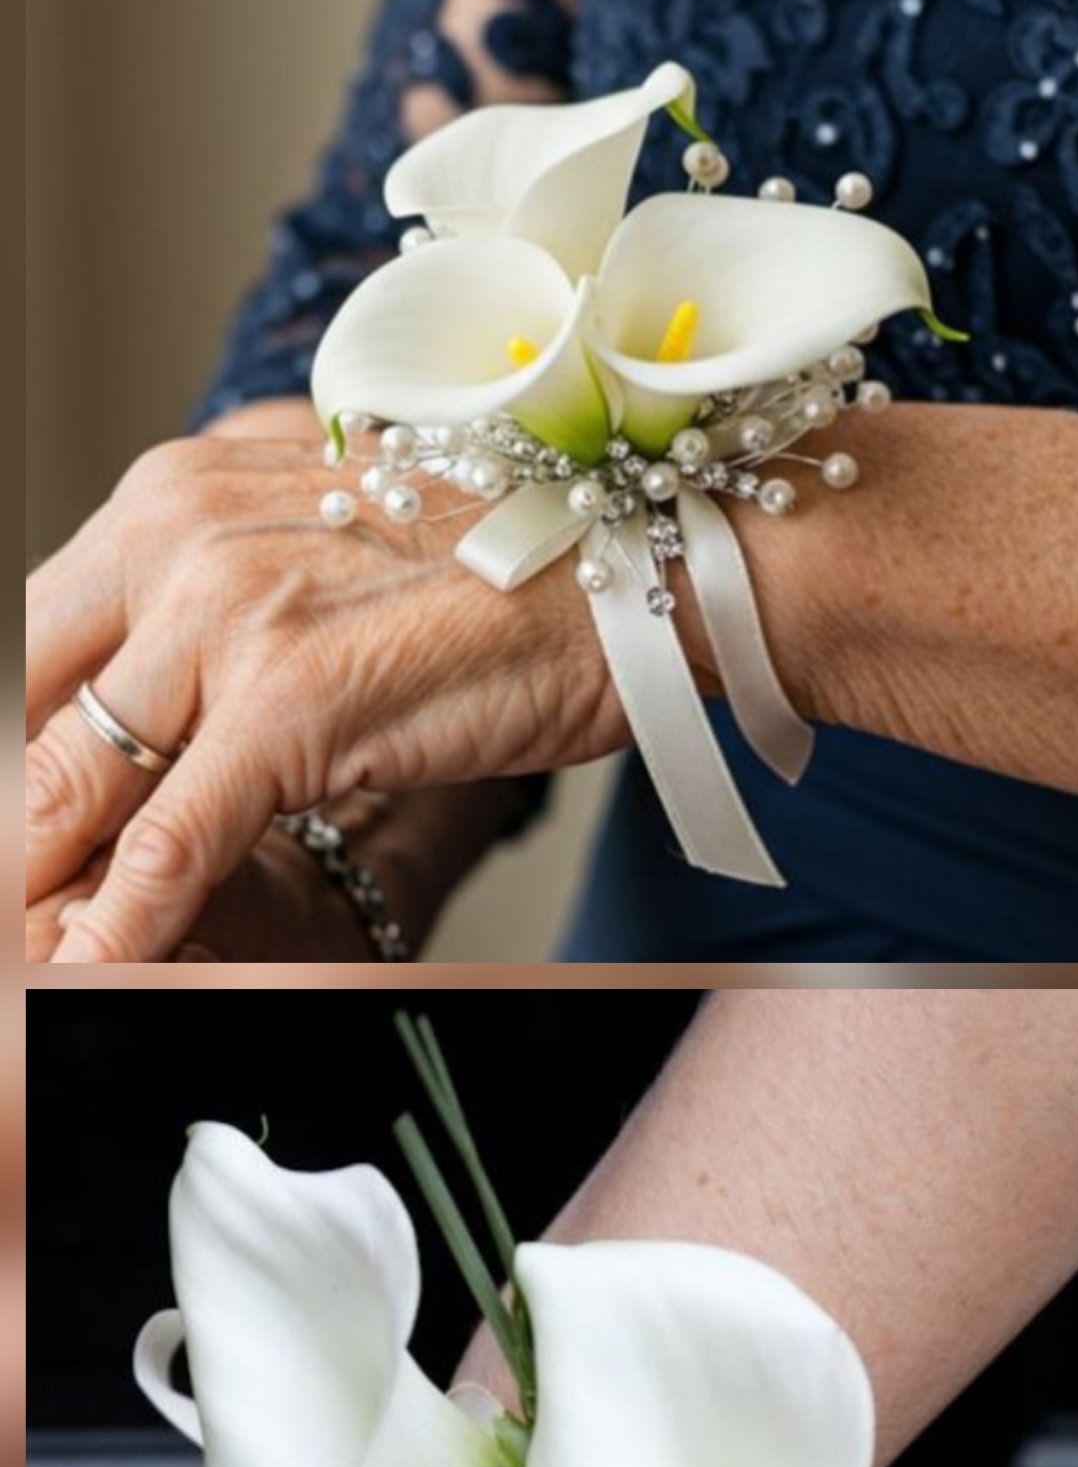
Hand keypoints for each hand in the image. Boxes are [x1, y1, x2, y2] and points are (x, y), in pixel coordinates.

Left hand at [26, 429, 626, 962]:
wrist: (628, 561)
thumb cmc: (494, 571)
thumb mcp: (319, 563)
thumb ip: (220, 621)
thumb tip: (160, 724)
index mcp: (175, 495)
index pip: (40, 641)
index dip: (24, 749)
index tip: (35, 830)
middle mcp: (181, 535)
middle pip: (39, 711)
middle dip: (26, 824)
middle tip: (21, 902)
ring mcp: (231, 613)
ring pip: (82, 779)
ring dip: (47, 884)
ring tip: (30, 955)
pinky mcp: (292, 700)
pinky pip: (174, 839)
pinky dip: (127, 921)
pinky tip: (97, 972)